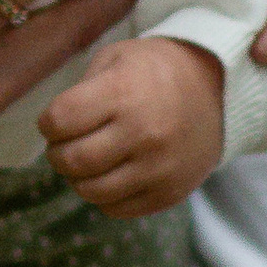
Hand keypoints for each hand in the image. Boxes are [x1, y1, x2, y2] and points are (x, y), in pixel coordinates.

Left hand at [43, 35, 225, 217]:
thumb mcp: (117, 58)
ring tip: (87, 161)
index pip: (60, 120)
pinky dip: (103, 195)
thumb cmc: (156, 71)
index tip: (55, 121)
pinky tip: (111, 174)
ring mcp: (157, 167)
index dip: (48, 123)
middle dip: (57, 153)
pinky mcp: (168, 192)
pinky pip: (116, 209)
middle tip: (65, 144)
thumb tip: (54, 129)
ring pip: (90, 191)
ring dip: (78, 178)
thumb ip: (82, 90)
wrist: (218, 91)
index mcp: (123, 92)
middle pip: (71, 161)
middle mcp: (142, 133)